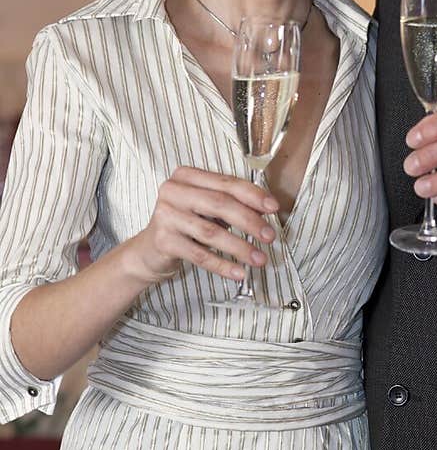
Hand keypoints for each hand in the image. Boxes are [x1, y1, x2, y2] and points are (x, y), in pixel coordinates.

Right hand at [125, 166, 278, 284]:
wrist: (149, 251)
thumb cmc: (185, 225)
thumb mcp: (206, 208)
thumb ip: (232, 203)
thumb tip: (267, 209)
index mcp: (186, 176)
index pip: (226, 183)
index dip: (253, 195)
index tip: (274, 208)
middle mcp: (173, 191)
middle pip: (220, 204)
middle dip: (250, 221)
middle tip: (270, 236)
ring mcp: (166, 215)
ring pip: (211, 232)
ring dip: (240, 247)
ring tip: (260, 259)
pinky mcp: (163, 240)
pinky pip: (199, 255)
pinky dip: (222, 265)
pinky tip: (238, 273)